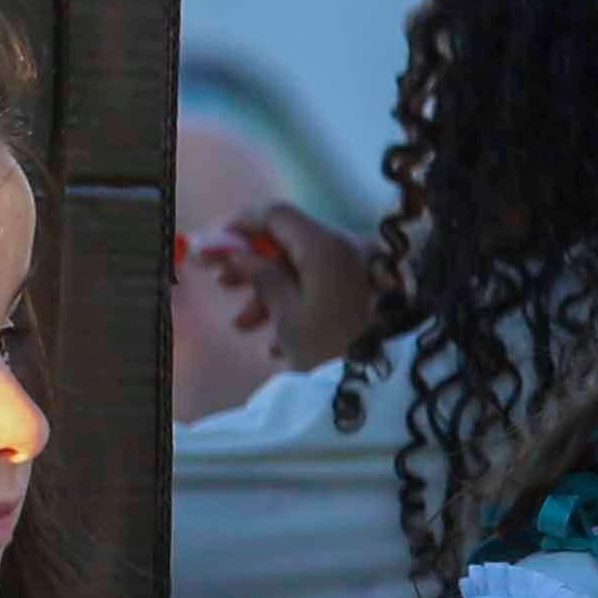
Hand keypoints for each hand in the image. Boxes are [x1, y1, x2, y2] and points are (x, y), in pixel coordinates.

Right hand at [195, 202, 379, 373]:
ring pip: (305, 264)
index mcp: (325, 245)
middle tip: (223, 285)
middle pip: (290, 240)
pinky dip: (299, 298)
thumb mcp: (285, 313)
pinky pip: (325, 280)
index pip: (276, 215)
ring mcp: (361, 266)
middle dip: (255, 263)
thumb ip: (260, 275)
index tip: (217, 244)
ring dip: (273, 288)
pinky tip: (281, 336)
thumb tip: (238, 253)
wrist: (380, 383)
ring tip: (247, 324)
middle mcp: (348, 245)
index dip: (242, 224)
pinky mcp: (369, 286)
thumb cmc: (327, 346)